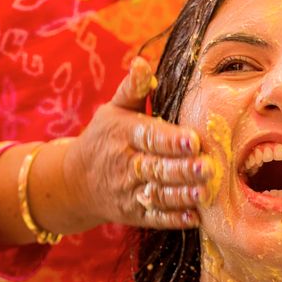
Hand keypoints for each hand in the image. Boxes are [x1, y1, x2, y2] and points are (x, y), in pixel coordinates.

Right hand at [63, 57, 211, 228]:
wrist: (75, 182)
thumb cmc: (104, 138)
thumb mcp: (113, 110)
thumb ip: (133, 88)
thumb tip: (142, 61)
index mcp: (123, 135)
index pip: (148, 136)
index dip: (170, 140)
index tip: (192, 140)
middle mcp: (125, 165)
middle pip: (156, 168)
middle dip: (181, 169)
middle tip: (207, 167)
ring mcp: (129, 192)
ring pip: (157, 195)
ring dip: (181, 195)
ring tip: (205, 192)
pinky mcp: (134, 213)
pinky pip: (155, 217)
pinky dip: (174, 219)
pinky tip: (195, 217)